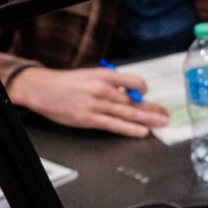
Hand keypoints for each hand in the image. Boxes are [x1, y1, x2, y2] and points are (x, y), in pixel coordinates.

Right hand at [7, 66, 168, 136]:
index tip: (148, 94)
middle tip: (166, 113)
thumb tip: (128, 92)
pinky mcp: (90, 119)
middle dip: (152, 108)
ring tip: (161, 123)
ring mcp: (97, 105)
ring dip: (148, 119)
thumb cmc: (66, 83)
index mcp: (104, 76)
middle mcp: (102, 90)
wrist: (42, 89)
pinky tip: (142, 131)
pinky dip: (131, 129)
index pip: (134, 81)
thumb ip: (110, 83)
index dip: (143, 89)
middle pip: (134, 101)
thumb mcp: (90, 75)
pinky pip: (115, 125)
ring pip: (128, 113)